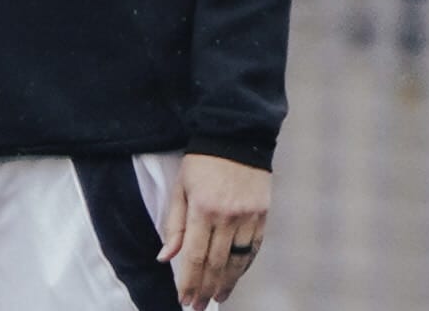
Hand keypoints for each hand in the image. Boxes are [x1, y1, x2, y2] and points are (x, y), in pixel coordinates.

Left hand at [159, 154, 270, 308]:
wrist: (238, 135)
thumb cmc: (202, 162)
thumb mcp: (180, 189)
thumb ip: (174, 225)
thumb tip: (165, 258)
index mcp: (202, 209)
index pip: (193, 256)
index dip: (188, 282)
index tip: (183, 299)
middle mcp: (227, 215)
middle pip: (216, 264)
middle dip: (205, 289)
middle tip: (198, 306)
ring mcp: (248, 215)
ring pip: (237, 260)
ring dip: (226, 283)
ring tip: (217, 298)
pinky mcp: (263, 213)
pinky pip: (254, 247)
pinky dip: (245, 265)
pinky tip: (236, 277)